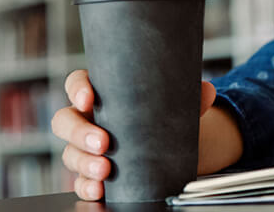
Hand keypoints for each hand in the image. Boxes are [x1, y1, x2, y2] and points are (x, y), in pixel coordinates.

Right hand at [51, 70, 228, 200]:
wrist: (167, 149)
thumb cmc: (160, 118)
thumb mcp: (174, 106)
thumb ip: (189, 97)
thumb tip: (207, 91)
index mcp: (102, 94)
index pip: (78, 84)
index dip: (78, 89)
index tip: (89, 97)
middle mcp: (87, 120)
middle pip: (65, 121)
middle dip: (80, 133)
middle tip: (104, 142)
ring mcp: (85, 148)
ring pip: (70, 154)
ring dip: (85, 163)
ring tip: (106, 170)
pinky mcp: (91, 173)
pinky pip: (79, 181)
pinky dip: (86, 186)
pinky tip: (99, 190)